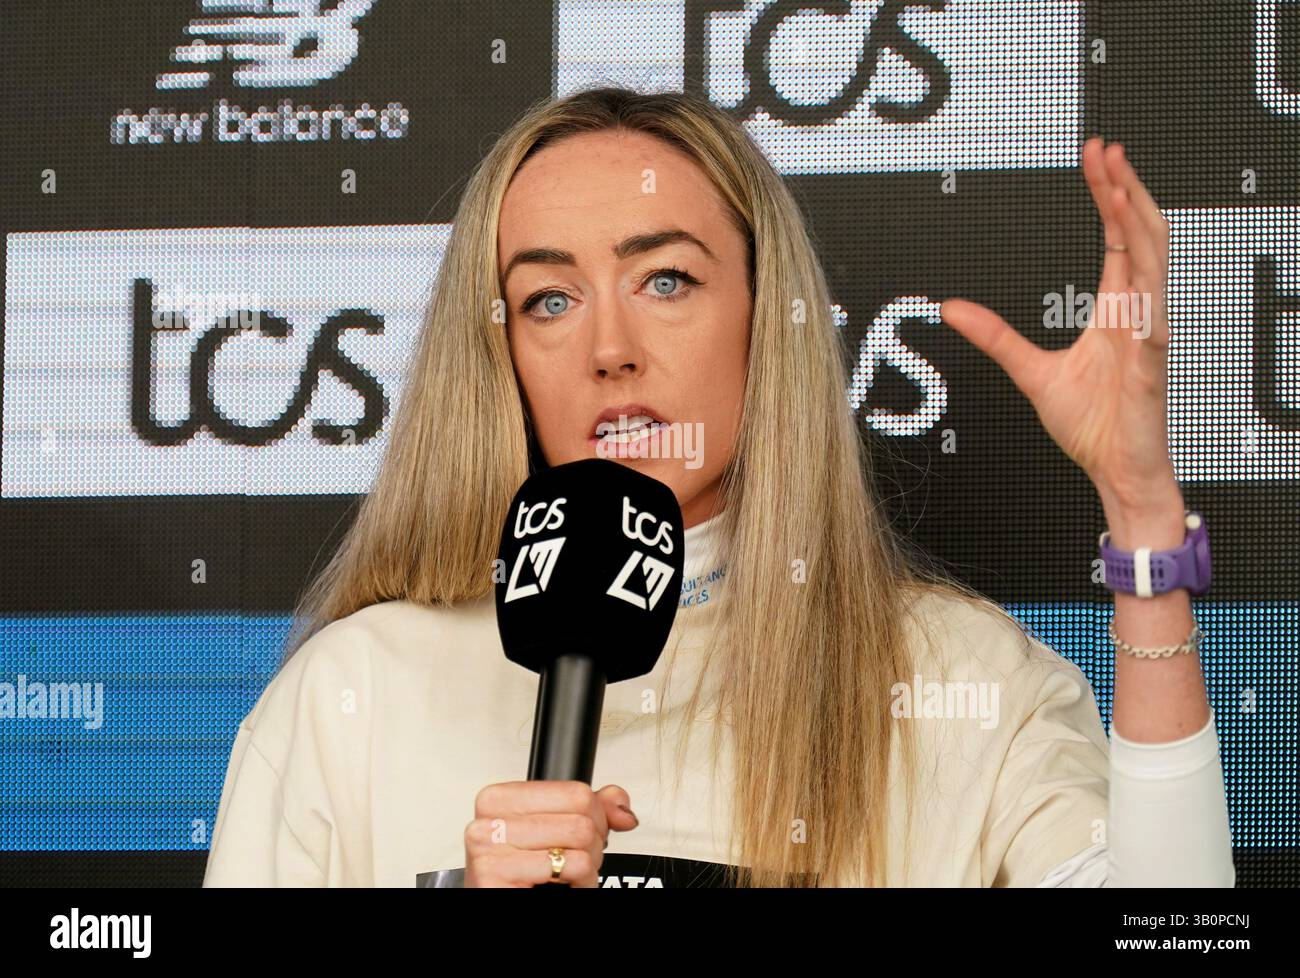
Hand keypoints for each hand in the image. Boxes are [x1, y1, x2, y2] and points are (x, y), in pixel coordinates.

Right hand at [463, 780, 637, 886]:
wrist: (501, 898)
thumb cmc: (522, 876)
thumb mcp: (556, 831)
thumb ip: (590, 809)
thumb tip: (621, 810)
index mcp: (500, 799)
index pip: (576, 791)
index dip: (595, 818)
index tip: (583, 836)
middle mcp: (490, 821)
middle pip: (581, 819)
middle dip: (592, 846)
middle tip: (574, 861)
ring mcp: (489, 849)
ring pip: (580, 841)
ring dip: (587, 866)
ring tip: (568, 874)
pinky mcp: (497, 875)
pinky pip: (571, 867)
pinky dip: (581, 882)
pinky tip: (562, 886)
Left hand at [939, 137, 1177, 511]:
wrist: (1116, 469)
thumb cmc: (1091, 424)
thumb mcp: (1031, 372)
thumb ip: (995, 337)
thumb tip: (952, 309)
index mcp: (1116, 306)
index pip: (1117, 236)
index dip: (1108, 194)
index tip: (1096, 158)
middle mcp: (1137, 313)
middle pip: (1142, 235)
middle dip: (1126, 189)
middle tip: (1107, 150)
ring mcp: (1147, 338)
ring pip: (1153, 266)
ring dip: (1138, 224)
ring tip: (1121, 186)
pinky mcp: (1149, 370)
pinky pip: (1153, 328)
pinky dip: (1146, 301)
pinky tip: (1135, 279)